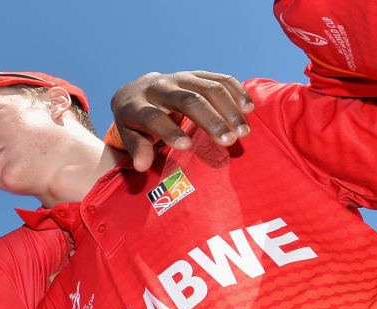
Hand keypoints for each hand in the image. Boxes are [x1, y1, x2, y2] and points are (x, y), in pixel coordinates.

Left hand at [109, 71, 254, 171]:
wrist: (135, 91)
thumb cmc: (134, 121)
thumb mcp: (128, 135)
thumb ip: (136, 148)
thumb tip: (142, 166)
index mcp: (138, 105)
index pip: (153, 116)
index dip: (169, 131)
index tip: (186, 146)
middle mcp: (160, 87)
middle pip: (187, 100)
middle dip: (210, 120)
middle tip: (228, 141)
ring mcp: (180, 78)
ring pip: (208, 88)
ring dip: (228, 109)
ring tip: (243, 131)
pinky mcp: (196, 74)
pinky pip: (219, 78)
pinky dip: (236, 91)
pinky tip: (248, 108)